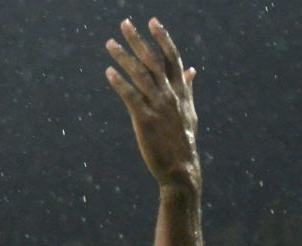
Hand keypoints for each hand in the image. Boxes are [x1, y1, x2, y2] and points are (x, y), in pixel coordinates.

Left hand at [104, 17, 198, 190]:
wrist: (181, 169)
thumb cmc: (183, 140)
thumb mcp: (190, 111)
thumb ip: (188, 88)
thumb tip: (192, 69)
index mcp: (181, 91)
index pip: (172, 57)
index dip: (162, 38)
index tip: (152, 21)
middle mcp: (171, 94)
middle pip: (153, 60)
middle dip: (139, 40)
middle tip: (125, 24)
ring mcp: (159, 106)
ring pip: (141, 75)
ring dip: (123, 57)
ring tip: (109, 44)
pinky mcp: (145, 120)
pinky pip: (131, 97)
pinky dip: (120, 83)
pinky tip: (109, 73)